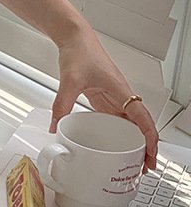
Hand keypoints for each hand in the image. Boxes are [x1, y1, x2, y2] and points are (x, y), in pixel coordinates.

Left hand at [50, 26, 158, 172]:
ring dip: (133, 142)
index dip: (149, 139)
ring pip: (130, 124)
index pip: (143, 119)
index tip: (150, 155)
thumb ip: (61, 104)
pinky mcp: (105, 98)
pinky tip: (114, 144)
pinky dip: (119, 133)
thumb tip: (55, 126)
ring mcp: (114, 97)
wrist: (75, 39)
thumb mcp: (70, 81)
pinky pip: (116, 119)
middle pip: (141, 126)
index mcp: (121, 91)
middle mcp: (122, 96)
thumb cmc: (80, 52)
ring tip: (132, 161)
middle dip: (145, 148)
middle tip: (143, 167)